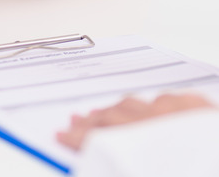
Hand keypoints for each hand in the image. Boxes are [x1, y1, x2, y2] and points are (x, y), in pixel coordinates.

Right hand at [57, 94, 213, 150]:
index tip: (63, 137)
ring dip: (119, 109)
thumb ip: (126, 164)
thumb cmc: (199, 162)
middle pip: (116, 115)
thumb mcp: (153, 166)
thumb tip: (104, 161)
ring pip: (141, 103)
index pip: (100, 137)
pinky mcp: (202, 111)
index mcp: (142, 140)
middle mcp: (161, 122)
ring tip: (106, 113)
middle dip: (93, 120)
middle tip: (77, 124)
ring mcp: (183, 113)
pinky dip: (155, 103)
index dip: (78, 138)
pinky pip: (172, 99)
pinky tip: (152, 106)